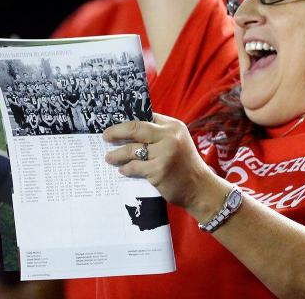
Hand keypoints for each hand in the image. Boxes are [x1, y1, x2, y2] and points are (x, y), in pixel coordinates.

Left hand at [104, 113, 218, 212]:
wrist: (199, 186)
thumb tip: (129, 132)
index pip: (146, 117)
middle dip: (117, 131)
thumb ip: (159, 135)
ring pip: (131, 149)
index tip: (115, 126)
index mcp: (174, 126)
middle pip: (135, 128)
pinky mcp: (158, 170)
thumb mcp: (177, 142)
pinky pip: (134, 167)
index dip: (128, 121)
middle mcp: (170, 136)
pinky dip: (126, 169)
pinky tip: (123, 170)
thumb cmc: (184, 164)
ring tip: (109, 158)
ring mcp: (164, 153)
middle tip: (105, 136)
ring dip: (117, 154)